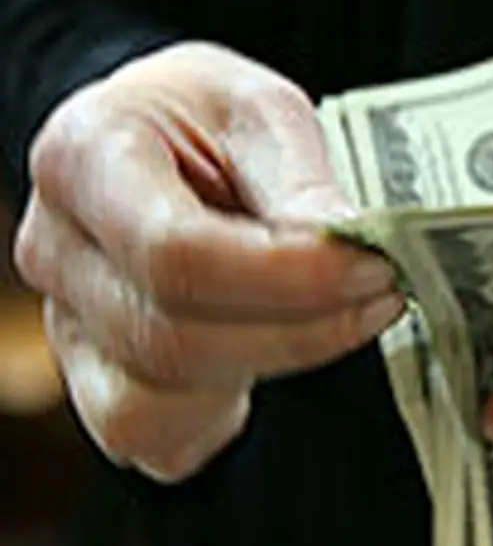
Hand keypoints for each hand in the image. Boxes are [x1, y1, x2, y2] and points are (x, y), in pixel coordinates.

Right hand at [14, 42, 403, 481]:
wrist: (163, 143)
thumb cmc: (206, 123)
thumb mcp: (262, 112)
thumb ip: (301, 181)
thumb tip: (351, 242)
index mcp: (84, 158)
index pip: (177, 254)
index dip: (289, 278)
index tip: (373, 265)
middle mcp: (56, 249)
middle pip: (173, 337)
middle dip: (302, 330)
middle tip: (384, 291)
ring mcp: (66, 324)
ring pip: (162, 397)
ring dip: (278, 367)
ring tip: (344, 316)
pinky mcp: (93, 380)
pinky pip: (150, 433)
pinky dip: (223, 415)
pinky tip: (275, 352)